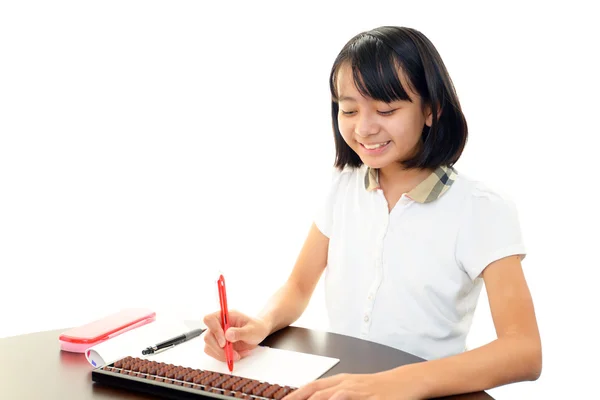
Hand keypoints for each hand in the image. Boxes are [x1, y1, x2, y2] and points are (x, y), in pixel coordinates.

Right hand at [202, 309, 270, 361]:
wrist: (259, 333)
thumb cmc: (257, 328)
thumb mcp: (252, 330)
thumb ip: (240, 332)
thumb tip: (227, 335)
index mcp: (226, 316)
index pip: (210, 319)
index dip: (214, 331)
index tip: (224, 342)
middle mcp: (219, 324)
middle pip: (208, 337)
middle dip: (220, 349)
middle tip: (234, 354)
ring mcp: (217, 335)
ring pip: (209, 347)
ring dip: (223, 355)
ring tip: (239, 355)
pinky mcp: (218, 344)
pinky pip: (214, 353)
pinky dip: (225, 357)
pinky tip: (237, 355)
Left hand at [283, 370, 421, 399]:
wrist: (404, 382)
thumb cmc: (376, 388)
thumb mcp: (352, 388)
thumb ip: (333, 393)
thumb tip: (313, 397)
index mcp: (340, 381)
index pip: (312, 387)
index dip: (295, 394)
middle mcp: (347, 384)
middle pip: (318, 392)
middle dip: (300, 399)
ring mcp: (360, 391)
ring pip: (335, 396)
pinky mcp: (374, 399)